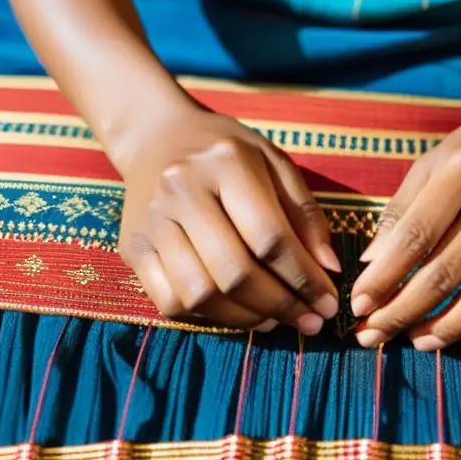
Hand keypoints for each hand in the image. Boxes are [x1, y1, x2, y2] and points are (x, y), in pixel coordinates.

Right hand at [115, 104, 340, 333]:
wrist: (158, 137)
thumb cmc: (228, 153)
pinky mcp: (131, 248)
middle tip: (308, 322)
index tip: (328, 304)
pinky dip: (208, 317)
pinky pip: (169, 302)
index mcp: (225, 163)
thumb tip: (328, 269)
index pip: (270, 238)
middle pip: (235, 272)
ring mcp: (151, 221)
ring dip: (246, 318)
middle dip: (280, 306)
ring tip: (274, 320)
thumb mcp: (276, 165)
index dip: (304, 279)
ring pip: (201, 293)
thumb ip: (306, 214)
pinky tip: (235, 311)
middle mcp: (181, 190)